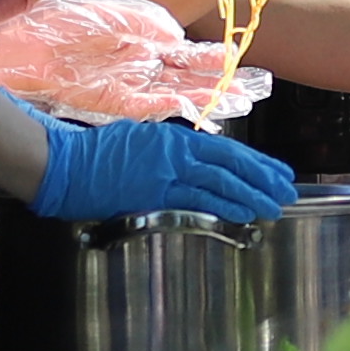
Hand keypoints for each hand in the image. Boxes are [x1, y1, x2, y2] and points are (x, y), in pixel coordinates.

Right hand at [34, 113, 303, 224]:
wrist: (61, 162)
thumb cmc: (91, 156)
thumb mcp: (136, 144)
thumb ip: (164, 155)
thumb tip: (185, 167)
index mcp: (172, 138)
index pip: (223, 150)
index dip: (254, 162)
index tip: (276, 171)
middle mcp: (175, 149)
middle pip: (230, 162)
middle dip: (263, 176)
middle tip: (288, 188)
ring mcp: (167, 169)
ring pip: (221, 180)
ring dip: (252, 193)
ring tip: (276, 204)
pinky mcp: (155, 190)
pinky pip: (199, 198)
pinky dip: (225, 204)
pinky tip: (246, 212)